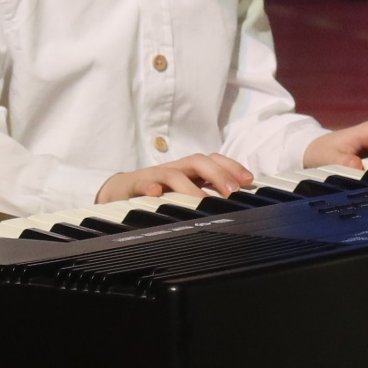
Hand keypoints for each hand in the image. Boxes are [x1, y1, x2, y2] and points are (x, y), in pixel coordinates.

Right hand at [96, 153, 252, 203]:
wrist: (119, 191)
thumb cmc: (158, 192)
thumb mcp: (185, 193)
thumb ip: (208, 195)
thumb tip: (238, 207)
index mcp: (190, 170)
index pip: (214, 160)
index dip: (232, 167)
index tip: (248, 181)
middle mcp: (175, 169)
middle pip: (198, 162)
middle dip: (218, 175)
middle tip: (232, 192)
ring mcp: (155, 176)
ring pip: (173, 175)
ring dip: (190, 187)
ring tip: (202, 201)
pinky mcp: (133, 186)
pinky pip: (141, 184)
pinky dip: (149, 188)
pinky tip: (156, 194)